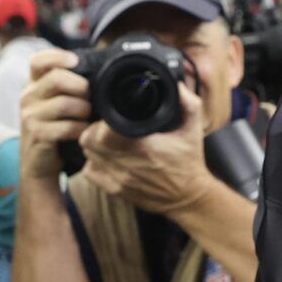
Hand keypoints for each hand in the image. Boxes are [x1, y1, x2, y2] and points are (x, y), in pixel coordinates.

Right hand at [17, 47, 89, 180]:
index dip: (59, 56)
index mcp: (33, 85)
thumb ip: (67, 86)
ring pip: (65, 103)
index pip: (39, 60)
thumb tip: (97, 70)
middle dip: (81, 87)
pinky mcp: (37, 135)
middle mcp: (28, 97)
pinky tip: (84, 132)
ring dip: (84, 110)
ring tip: (87, 117)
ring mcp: (30, 116)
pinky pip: (67, 127)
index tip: (77, 62)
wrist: (39, 164)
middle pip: (57, 78)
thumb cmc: (55, 130)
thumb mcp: (56, 104)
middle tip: (90, 98)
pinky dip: (81, 129)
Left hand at [78, 83, 211, 215]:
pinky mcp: (115, 190)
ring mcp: (119, 179)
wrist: (188, 197)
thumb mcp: (194, 129)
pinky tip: (105, 156)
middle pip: (89, 141)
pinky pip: (89, 171)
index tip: (112, 115)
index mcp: (144, 148)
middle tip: (106, 124)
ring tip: (106, 138)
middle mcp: (128, 166)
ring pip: (87, 155)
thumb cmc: (189, 162)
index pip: (104, 131)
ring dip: (93, 144)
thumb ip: (188, 103)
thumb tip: (176, 84)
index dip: (103, 120)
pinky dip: (93, 161)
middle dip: (94, 129)